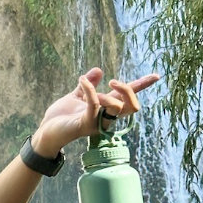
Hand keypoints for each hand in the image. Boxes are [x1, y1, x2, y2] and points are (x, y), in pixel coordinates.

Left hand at [32, 67, 158, 157]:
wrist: (45, 132)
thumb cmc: (61, 117)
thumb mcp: (76, 96)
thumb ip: (88, 85)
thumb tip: (99, 70)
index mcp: (106, 109)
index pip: (129, 98)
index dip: (142, 86)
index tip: (156, 75)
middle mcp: (106, 117)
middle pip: (132, 106)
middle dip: (129, 89)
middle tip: (112, 81)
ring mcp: (97, 123)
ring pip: (116, 107)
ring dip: (105, 94)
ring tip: (84, 83)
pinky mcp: (85, 125)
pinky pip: (95, 105)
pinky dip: (90, 90)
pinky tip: (81, 81)